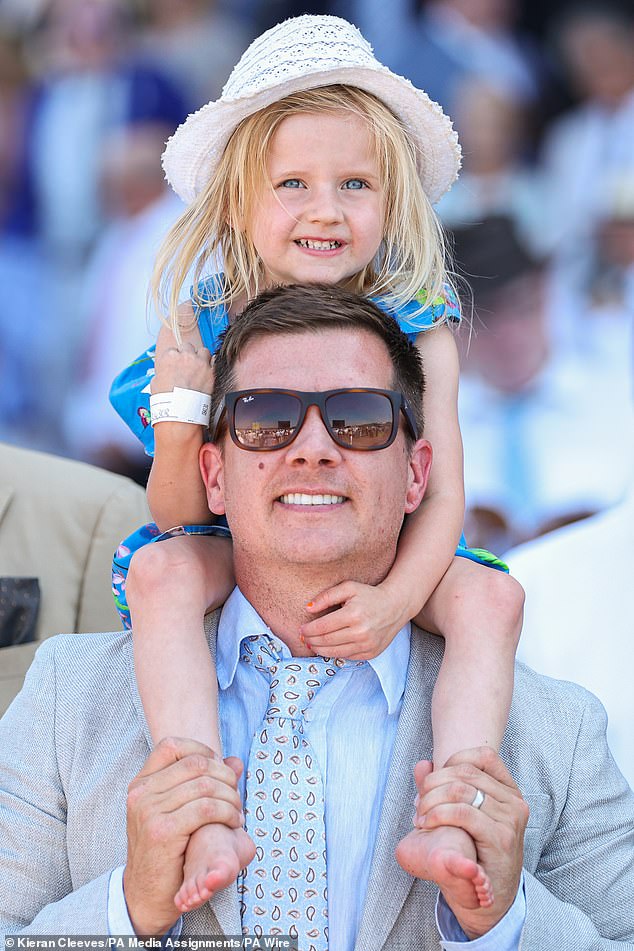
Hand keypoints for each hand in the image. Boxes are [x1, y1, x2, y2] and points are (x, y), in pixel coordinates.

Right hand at [123, 737, 244, 935]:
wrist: (146, 895)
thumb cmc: (166, 851)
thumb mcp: (176, 812)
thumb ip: (201, 783)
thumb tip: (235, 760)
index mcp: (140, 783)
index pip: (172, 745)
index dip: (202, 751)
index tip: (219, 770)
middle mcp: (140, 793)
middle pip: (195, 763)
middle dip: (225, 775)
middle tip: (235, 794)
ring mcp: (149, 811)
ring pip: (205, 785)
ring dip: (231, 796)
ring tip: (237, 813)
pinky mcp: (163, 831)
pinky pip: (207, 808)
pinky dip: (227, 812)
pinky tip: (233, 822)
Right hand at [152, 341, 213, 394]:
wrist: (180, 410)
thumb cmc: (166, 399)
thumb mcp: (155, 382)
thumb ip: (161, 373)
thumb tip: (163, 374)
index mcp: (169, 356)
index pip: (173, 350)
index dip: (175, 358)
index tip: (176, 364)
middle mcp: (185, 356)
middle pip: (187, 347)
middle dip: (187, 354)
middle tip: (187, 364)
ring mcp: (199, 362)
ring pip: (203, 351)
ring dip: (200, 357)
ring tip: (198, 366)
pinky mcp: (210, 371)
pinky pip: (213, 360)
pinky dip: (211, 364)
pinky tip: (207, 371)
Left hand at [299, 579, 409, 658]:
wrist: (396, 606)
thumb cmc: (370, 595)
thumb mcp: (348, 587)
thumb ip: (327, 596)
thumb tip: (308, 608)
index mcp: (353, 614)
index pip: (322, 627)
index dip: (308, 630)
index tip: (301, 629)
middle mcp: (360, 632)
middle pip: (326, 641)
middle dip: (311, 640)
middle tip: (303, 637)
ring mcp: (366, 645)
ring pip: (334, 652)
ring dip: (319, 650)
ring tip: (311, 644)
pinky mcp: (370, 653)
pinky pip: (346, 657)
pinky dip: (334, 654)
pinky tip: (327, 648)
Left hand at [413, 747, 528, 938]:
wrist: (491, 899)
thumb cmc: (475, 853)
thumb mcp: (462, 817)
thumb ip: (442, 789)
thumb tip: (421, 765)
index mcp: (509, 790)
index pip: (482, 756)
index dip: (452, 762)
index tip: (434, 783)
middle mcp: (514, 801)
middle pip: (465, 773)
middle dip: (433, 784)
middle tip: (418, 803)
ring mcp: (511, 819)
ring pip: (461, 790)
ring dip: (431, 799)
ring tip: (420, 816)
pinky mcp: (501, 838)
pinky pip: (463, 813)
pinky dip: (438, 814)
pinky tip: (426, 823)